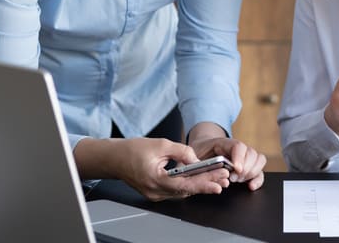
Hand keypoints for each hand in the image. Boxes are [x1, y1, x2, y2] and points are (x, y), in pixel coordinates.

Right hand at [73, 137, 229, 200]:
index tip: (218, 183)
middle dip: (206, 183)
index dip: (203, 184)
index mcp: (156, 179)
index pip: (184, 185)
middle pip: (186, 190)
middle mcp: (156, 191)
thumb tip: (196, 158)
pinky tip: (201, 178)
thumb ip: (181, 151)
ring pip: (182, 191)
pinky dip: (188, 184)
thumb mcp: (161, 144)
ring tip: (217, 178)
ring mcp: (155, 194)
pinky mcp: (155, 192)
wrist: (114, 158)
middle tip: (224, 178)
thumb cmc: (132, 150)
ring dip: (199, 184)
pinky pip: (175, 190)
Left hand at [187, 122, 265, 190]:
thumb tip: (191, 167)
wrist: (203, 148)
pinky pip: (260, 170)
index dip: (239, 158)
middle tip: (233, 178)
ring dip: (251, 172)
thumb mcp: (190, 154)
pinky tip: (250, 185)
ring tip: (238, 180)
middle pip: (251, 153)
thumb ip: (190, 159)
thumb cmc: (197, 152)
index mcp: (223, 142)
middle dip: (244, 169)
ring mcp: (245, 156)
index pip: (237, 146)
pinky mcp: (248, 166)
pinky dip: (258, 179)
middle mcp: (237, 148)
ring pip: (259, 159)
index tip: (236, 169)